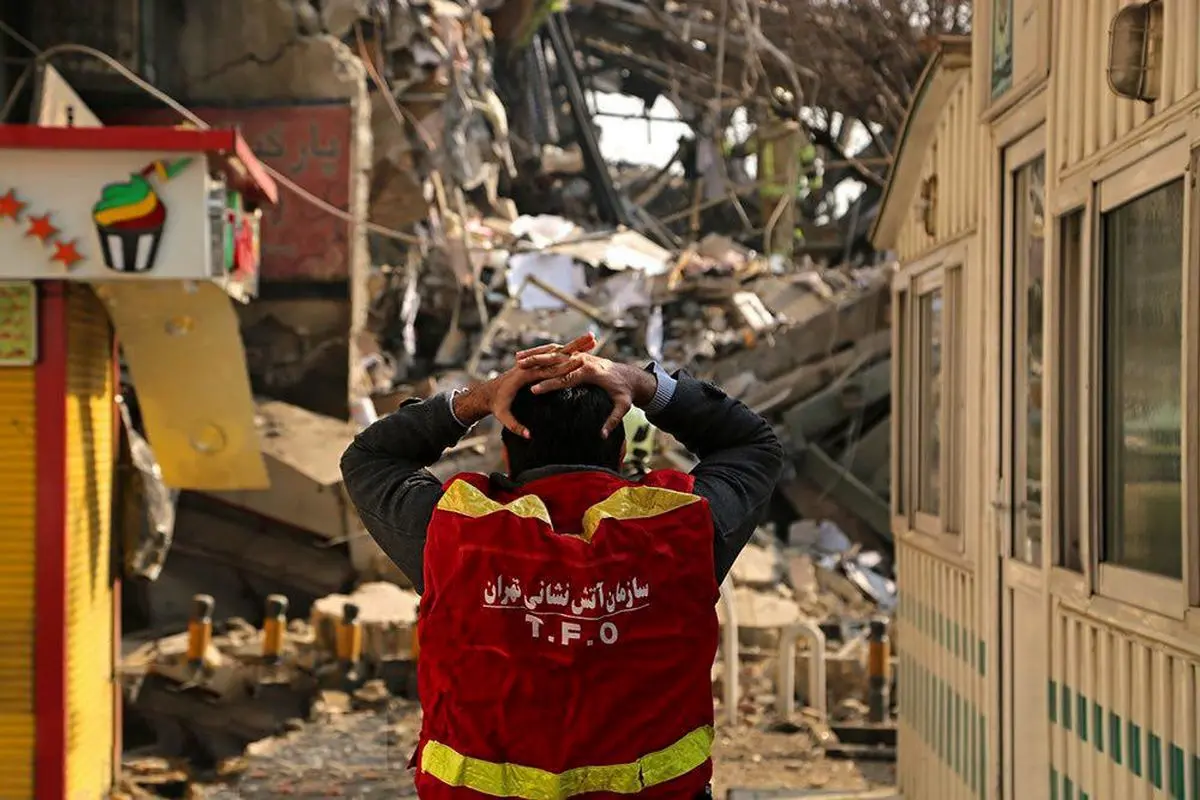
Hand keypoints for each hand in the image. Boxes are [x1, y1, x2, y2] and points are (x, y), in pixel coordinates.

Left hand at [453, 333, 597, 437]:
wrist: (487, 393)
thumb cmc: (496, 404)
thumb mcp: (503, 416)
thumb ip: (515, 426)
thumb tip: (529, 435)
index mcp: (523, 375)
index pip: (547, 368)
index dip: (564, 365)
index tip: (582, 361)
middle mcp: (531, 364)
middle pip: (557, 352)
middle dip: (575, 346)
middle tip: (594, 338)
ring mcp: (534, 362)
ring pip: (558, 350)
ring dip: (576, 344)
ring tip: (594, 337)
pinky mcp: (536, 364)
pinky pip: (554, 354)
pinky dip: (569, 349)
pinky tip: (583, 346)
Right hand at [515, 349, 656, 438]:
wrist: (633, 377)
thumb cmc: (626, 393)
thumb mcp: (623, 406)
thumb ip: (612, 420)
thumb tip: (602, 435)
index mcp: (592, 372)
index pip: (566, 378)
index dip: (549, 385)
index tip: (533, 391)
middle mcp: (585, 360)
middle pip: (556, 362)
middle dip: (536, 365)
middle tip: (518, 370)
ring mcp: (582, 356)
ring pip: (554, 353)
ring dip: (536, 355)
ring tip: (517, 360)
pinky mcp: (580, 356)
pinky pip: (558, 352)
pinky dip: (543, 352)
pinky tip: (528, 355)